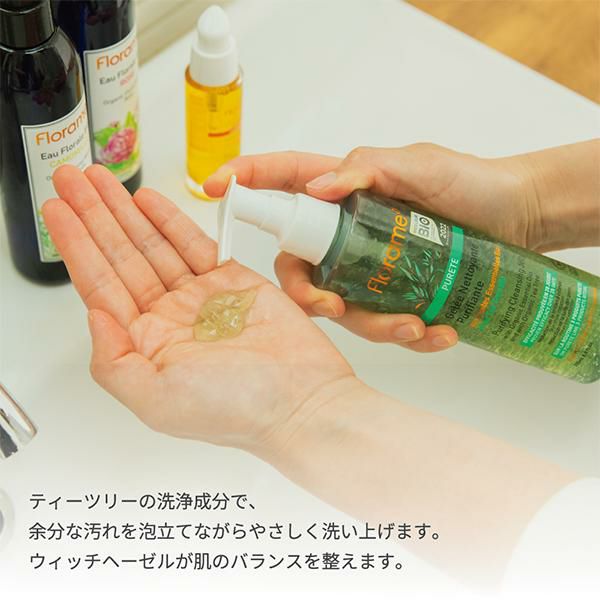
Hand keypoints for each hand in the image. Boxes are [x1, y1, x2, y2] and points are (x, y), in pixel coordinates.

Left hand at [42, 165, 352, 451]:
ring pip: (153, 244)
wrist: (301, 398)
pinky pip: (194, 244)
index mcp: (147, 344)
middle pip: (121, 256)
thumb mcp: (157, 402)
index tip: (57, 211)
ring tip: (100, 178)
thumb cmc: (236, 409)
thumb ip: (113, 362)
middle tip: (71, 178)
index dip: (76, 246)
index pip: (101, 286)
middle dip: (94, 216)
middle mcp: (169, 317)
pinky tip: (147, 201)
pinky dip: (171, 220)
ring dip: (125, 210)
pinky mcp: (232, 281)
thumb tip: (94, 316)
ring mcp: (200, 296)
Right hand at [204, 144, 539, 350]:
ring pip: (342, 306)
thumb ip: (369, 169)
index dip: (244, 182)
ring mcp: (368, 267)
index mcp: (342, 190)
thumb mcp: (421, 164)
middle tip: (333, 308)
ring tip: (418, 325)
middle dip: (307, 295)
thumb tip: (319, 188)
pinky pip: (384, 322)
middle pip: (299, 266)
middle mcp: (346, 233)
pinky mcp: (395, 294)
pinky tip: (439, 332)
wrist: (518, 217)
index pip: (282, 181)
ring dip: (374, 324)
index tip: (215, 190)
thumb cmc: (471, 183)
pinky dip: (409, 334)